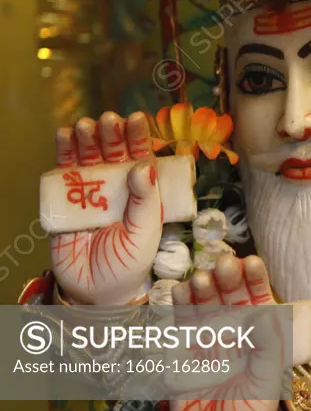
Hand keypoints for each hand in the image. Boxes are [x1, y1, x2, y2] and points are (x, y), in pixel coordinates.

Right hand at [50, 112, 161, 303]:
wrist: (96, 291)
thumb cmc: (129, 262)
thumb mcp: (145, 233)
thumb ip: (146, 201)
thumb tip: (144, 165)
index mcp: (143, 192)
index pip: (142, 158)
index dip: (138, 138)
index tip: (136, 119)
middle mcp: (118, 187)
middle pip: (114, 153)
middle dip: (111, 134)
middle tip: (109, 120)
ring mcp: (91, 192)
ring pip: (89, 158)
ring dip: (87, 140)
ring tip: (86, 125)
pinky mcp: (66, 201)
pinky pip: (65, 174)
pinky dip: (63, 154)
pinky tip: (64, 136)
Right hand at [168, 255, 282, 410]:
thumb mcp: (266, 384)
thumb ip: (269, 351)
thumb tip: (268, 314)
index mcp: (259, 335)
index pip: (258, 299)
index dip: (254, 279)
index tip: (250, 262)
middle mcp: (233, 331)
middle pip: (229, 297)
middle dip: (226, 279)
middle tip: (223, 265)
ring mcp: (206, 339)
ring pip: (203, 305)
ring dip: (201, 290)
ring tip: (201, 279)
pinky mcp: (181, 351)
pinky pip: (178, 324)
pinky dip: (177, 307)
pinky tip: (179, 293)